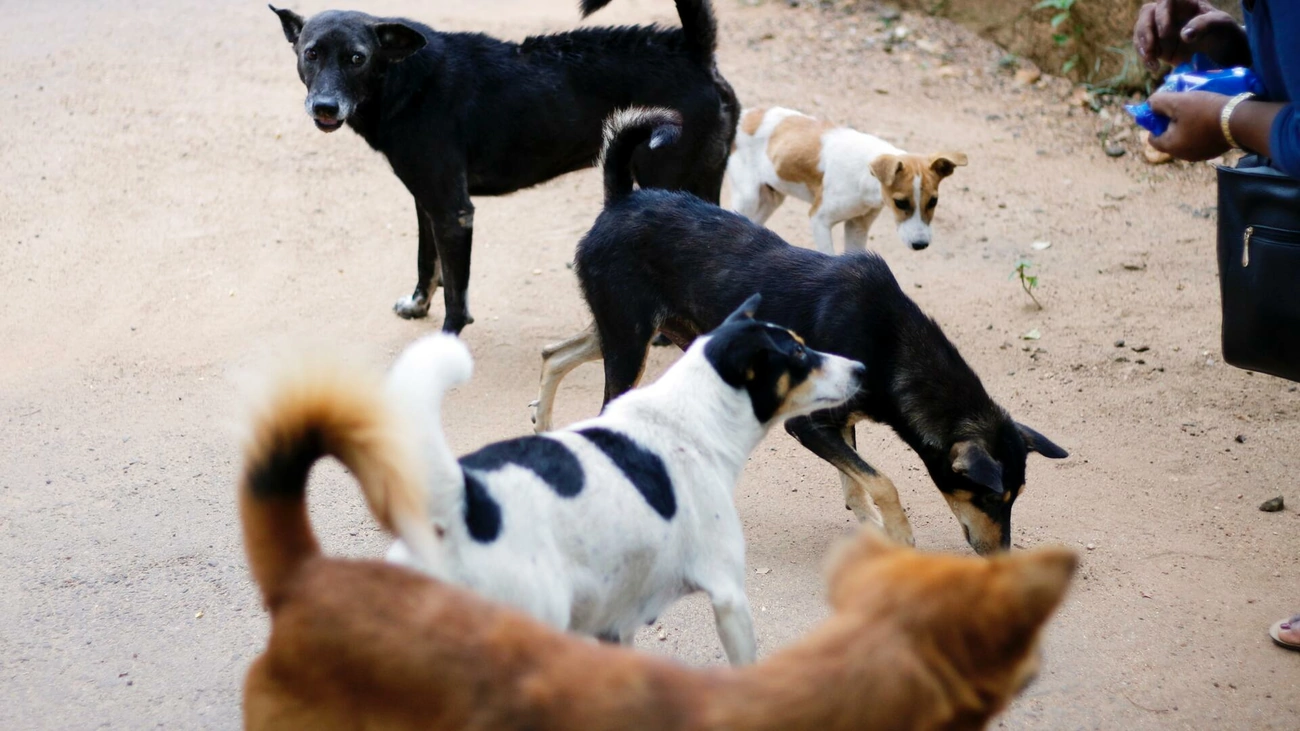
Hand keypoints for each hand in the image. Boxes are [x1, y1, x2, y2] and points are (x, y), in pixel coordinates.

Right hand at [1133, 0, 1249, 70]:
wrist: (1221, 52)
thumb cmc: (1223, 32)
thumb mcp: (1220, 25)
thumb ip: (1204, 25)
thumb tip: (1184, 35)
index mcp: (1184, 3)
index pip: (1165, 0)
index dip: (1161, 14)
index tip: (1166, 32)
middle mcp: (1169, 13)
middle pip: (1147, 13)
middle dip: (1146, 31)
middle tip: (1152, 49)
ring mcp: (1160, 28)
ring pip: (1140, 30)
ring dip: (1142, 46)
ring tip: (1152, 61)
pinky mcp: (1156, 45)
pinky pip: (1142, 48)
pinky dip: (1145, 58)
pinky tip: (1154, 67)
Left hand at [1147, 91, 1229, 160]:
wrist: (1241, 120)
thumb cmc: (1204, 111)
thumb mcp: (1177, 102)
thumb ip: (1159, 102)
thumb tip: (1150, 104)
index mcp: (1171, 147)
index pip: (1152, 138)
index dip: (1154, 123)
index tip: (1163, 110)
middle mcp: (1183, 156)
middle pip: (1170, 138)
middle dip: (1171, 123)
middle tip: (1180, 107)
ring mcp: (1200, 155)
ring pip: (1185, 139)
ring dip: (1186, 126)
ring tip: (1194, 110)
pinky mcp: (1214, 151)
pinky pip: (1200, 140)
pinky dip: (1199, 130)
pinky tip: (1207, 117)